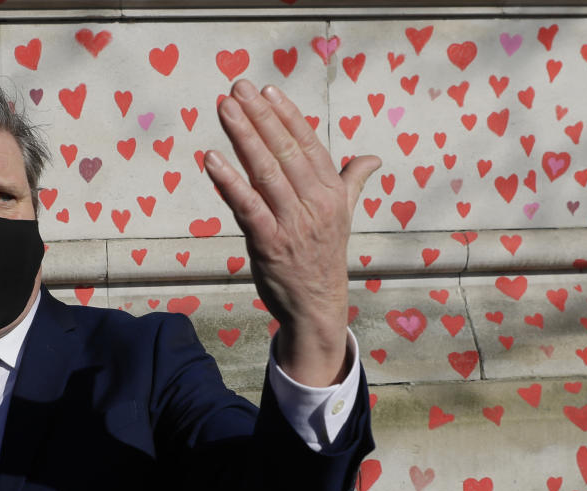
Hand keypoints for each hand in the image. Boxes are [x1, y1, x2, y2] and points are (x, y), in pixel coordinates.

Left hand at [205, 79, 379, 386]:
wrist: (318, 306)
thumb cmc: (324, 256)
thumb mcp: (343, 216)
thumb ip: (352, 182)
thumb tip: (373, 158)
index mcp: (332, 192)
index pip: (307, 144)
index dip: (286, 115)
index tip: (266, 90)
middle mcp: (315, 203)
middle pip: (285, 150)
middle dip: (260, 116)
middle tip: (237, 87)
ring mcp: (293, 224)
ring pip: (266, 172)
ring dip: (244, 137)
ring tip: (225, 108)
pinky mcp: (270, 244)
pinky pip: (248, 207)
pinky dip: (230, 182)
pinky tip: (212, 160)